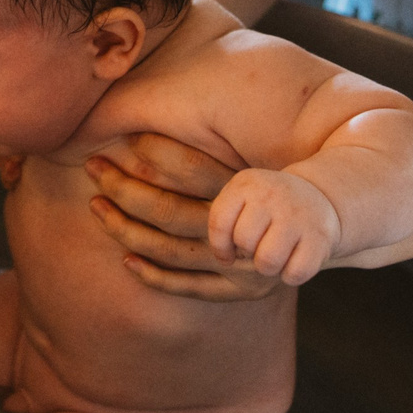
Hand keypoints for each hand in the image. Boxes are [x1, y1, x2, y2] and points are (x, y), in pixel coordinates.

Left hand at [83, 136, 284, 301]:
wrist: (319, 235)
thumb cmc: (274, 194)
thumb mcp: (248, 167)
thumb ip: (211, 150)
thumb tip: (150, 119)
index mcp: (246, 191)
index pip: (192, 168)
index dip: (156, 152)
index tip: (125, 139)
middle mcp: (242, 229)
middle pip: (169, 211)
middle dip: (124, 189)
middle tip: (93, 167)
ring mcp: (239, 266)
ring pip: (169, 250)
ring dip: (126, 229)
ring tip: (97, 206)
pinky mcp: (238, 293)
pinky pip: (186, 287)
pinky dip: (152, 275)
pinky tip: (125, 257)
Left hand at [207, 167, 339, 284]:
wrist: (317, 197)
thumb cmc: (267, 207)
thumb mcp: (241, 199)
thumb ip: (223, 223)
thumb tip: (225, 260)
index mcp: (246, 184)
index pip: (219, 223)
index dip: (219, 247)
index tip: (228, 253)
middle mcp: (272, 195)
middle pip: (244, 242)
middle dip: (246, 253)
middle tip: (258, 247)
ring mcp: (298, 216)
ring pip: (267, 261)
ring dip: (267, 267)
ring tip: (273, 256)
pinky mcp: (320, 238)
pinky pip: (295, 273)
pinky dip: (290, 275)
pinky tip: (292, 261)